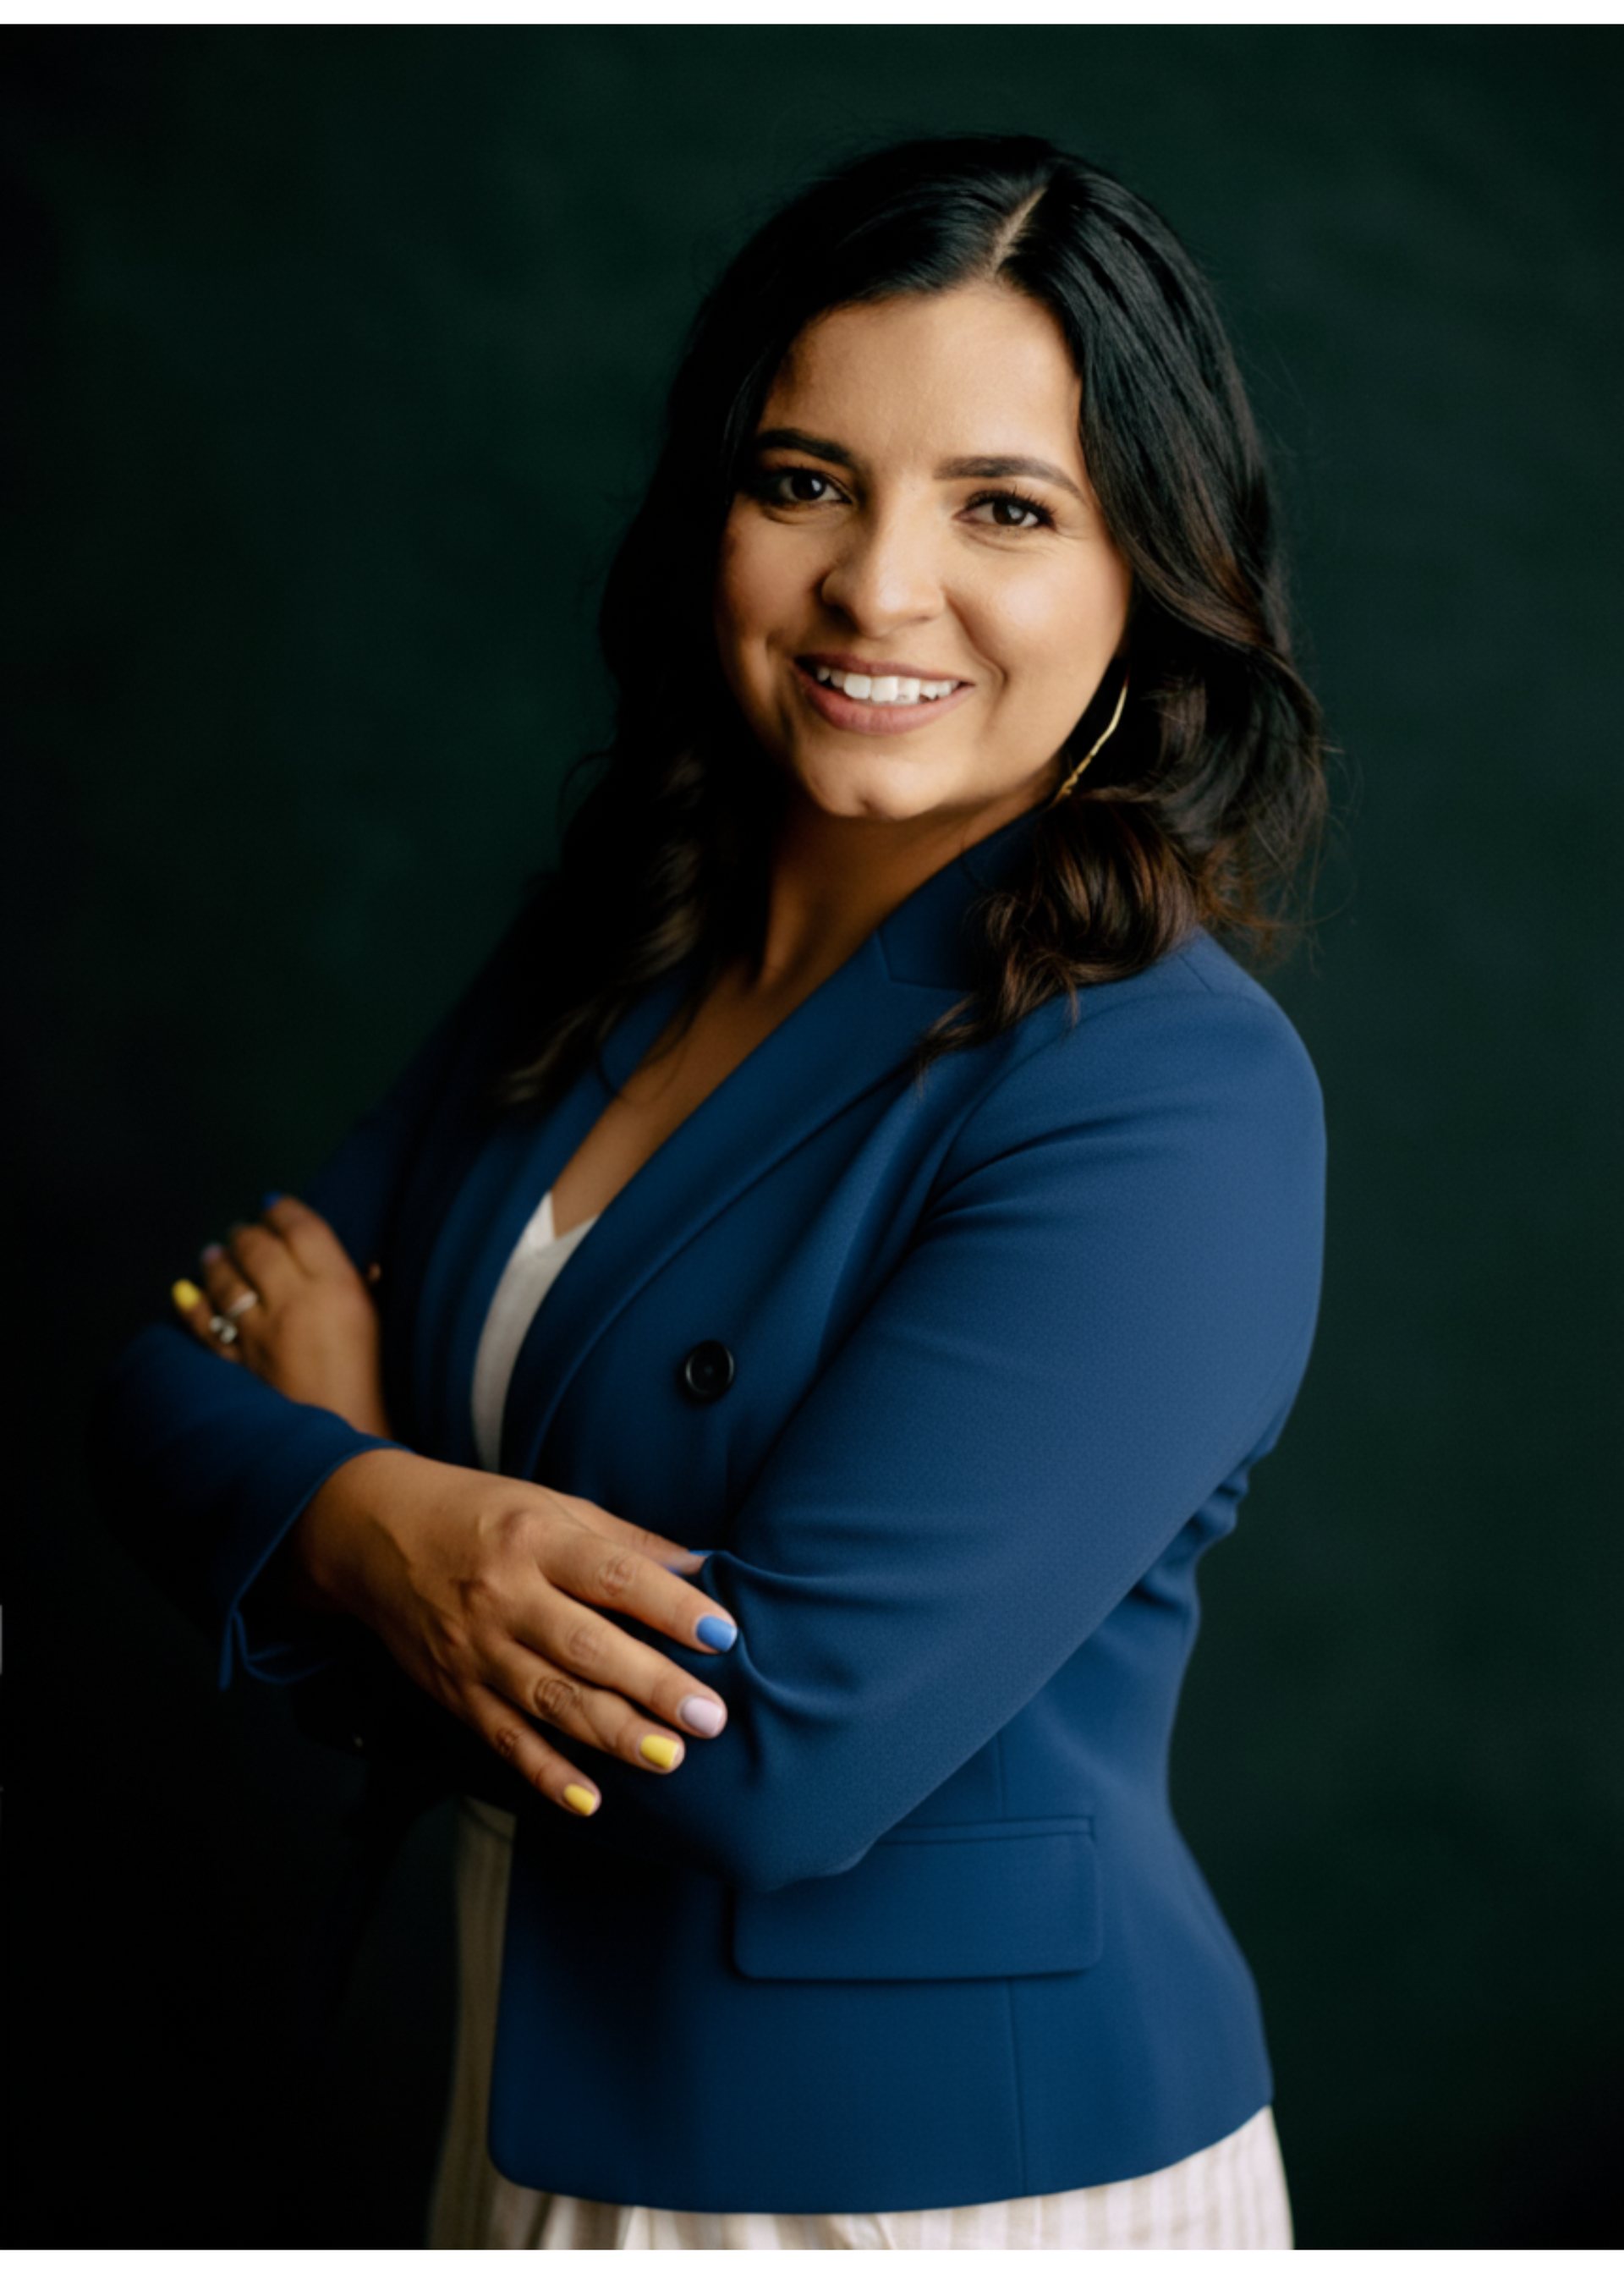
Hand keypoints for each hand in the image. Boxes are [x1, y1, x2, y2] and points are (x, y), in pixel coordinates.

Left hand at [172, 1195, 390, 1436]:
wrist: (351, 1451)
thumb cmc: (379, 1391)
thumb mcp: (384, 1331)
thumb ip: (370, 1294)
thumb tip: (369, 1267)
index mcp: (338, 1288)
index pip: (302, 1229)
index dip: (284, 1210)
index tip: (276, 1205)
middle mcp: (294, 1303)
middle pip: (259, 1248)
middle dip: (248, 1233)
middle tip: (245, 1229)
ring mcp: (259, 1335)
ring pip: (226, 1281)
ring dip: (218, 1261)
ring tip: (215, 1252)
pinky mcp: (236, 1365)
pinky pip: (205, 1326)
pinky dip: (192, 1306)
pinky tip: (186, 1293)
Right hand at [291, 1448, 734, 1817]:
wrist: (375, 1534)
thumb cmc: (480, 1514)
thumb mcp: (552, 1505)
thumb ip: (627, 1542)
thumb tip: (702, 1569)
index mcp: (536, 1540)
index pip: (614, 1576)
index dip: (670, 1607)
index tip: (723, 1634)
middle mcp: (504, 1596)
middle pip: (586, 1647)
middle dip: (652, 1685)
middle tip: (710, 1716)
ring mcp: (476, 1649)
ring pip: (550, 1699)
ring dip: (612, 1733)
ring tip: (669, 1757)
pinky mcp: (455, 1691)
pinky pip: (504, 1739)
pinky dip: (545, 1773)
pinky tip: (589, 1799)